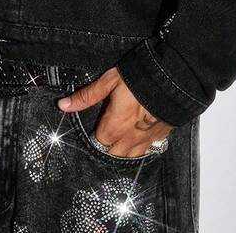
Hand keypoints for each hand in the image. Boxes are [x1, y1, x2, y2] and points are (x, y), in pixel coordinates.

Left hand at [57, 66, 173, 157]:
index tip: (95, 128)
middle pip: (113, 155)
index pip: (98, 142)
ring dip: (124, 151)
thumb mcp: (108, 81)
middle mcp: (130, 138)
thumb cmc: (139, 77)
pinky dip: (142, 148)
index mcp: (114, 126)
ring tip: (121, 141)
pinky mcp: (161, 136)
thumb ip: (86, 96)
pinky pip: (148, 151)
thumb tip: (63, 105)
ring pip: (131, 157)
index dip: (95, 135)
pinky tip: (140, 139)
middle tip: (106, 135)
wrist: (172, 80)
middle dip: (108, 148)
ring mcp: (147, 139)